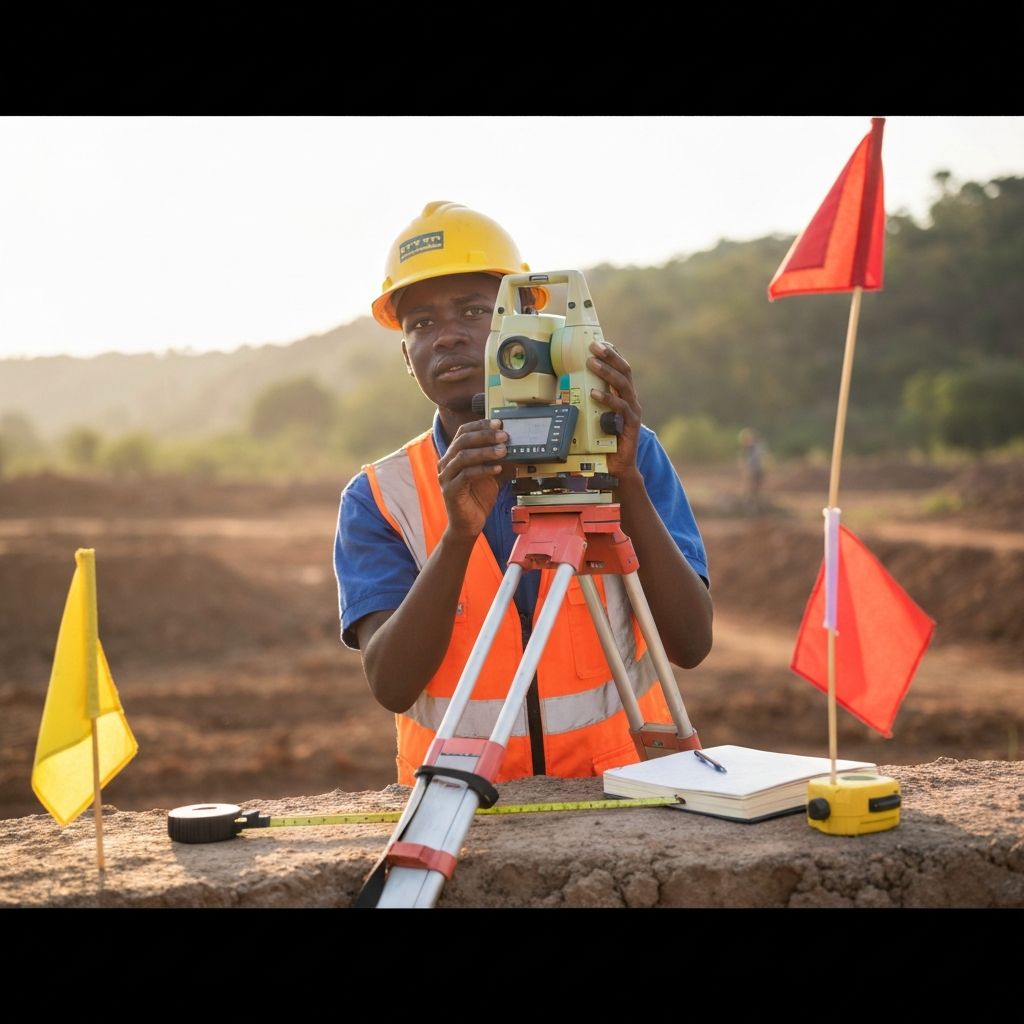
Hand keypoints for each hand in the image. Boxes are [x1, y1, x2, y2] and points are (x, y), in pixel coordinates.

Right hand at [437, 419, 515, 539]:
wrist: (468, 524)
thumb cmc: (477, 498)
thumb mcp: (492, 475)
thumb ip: (498, 461)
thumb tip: (515, 447)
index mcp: (453, 456)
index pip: (463, 432)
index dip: (480, 425)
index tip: (498, 423)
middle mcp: (446, 463)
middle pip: (463, 441)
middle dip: (485, 435)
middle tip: (504, 435)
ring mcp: (446, 477)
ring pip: (463, 456)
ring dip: (485, 451)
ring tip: (503, 451)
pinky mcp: (451, 491)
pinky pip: (467, 475)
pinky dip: (483, 470)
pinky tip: (497, 468)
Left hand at [588, 341, 641, 483]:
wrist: (618, 468)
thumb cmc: (604, 442)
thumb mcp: (594, 417)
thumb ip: (588, 403)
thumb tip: (565, 390)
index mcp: (623, 396)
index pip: (621, 369)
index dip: (613, 354)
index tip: (601, 341)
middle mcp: (630, 400)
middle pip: (624, 371)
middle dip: (610, 356)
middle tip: (594, 345)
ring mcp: (632, 412)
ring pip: (623, 385)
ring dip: (606, 372)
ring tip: (592, 362)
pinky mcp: (631, 425)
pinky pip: (620, 408)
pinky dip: (607, 399)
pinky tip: (594, 393)